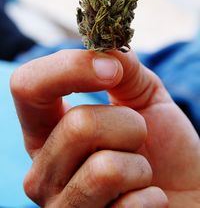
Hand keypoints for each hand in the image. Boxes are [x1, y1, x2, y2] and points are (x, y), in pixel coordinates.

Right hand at [10, 50, 199, 206]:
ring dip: (138, 163)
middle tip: (138, 138)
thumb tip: (103, 48)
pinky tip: (144, 200)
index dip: (69, 68)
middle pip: (78, 125)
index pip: (27, 86)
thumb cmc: (161, 142)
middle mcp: (42, 171)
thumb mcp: (143, 94)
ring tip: (140, 170)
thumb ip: (123, 67)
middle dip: (127, 125)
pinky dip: (150, 197)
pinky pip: (129, 206)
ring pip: (104, 168)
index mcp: (47, 130)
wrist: (185, 187)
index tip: (112, 69)